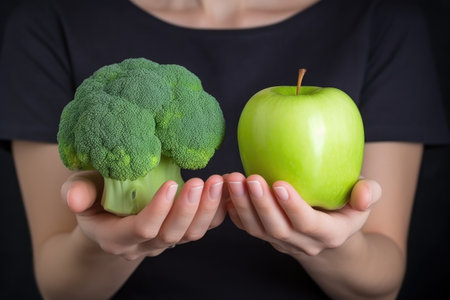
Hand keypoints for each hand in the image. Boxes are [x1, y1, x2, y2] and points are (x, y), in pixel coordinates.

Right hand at [61, 171, 225, 259]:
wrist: (109, 218)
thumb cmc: (93, 199)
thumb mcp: (79, 191)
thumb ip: (77, 192)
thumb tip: (73, 199)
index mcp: (117, 237)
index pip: (142, 230)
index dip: (158, 210)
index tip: (172, 184)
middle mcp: (144, 245)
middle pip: (172, 235)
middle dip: (188, 209)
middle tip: (201, 182)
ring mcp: (165, 241)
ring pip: (192, 234)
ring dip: (208, 209)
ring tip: (217, 182)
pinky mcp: (181, 231)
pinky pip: (204, 226)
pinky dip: (218, 209)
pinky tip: (226, 187)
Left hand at [224, 173, 381, 255]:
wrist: (330, 237)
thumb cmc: (346, 211)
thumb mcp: (364, 205)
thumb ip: (370, 194)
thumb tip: (365, 191)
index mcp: (328, 234)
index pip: (308, 224)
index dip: (293, 206)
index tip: (279, 183)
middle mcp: (303, 243)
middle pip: (278, 228)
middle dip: (261, 204)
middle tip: (249, 178)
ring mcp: (282, 242)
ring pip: (258, 229)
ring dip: (243, 205)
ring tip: (232, 180)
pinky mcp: (268, 237)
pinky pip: (248, 228)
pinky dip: (235, 211)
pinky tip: (226, 192)